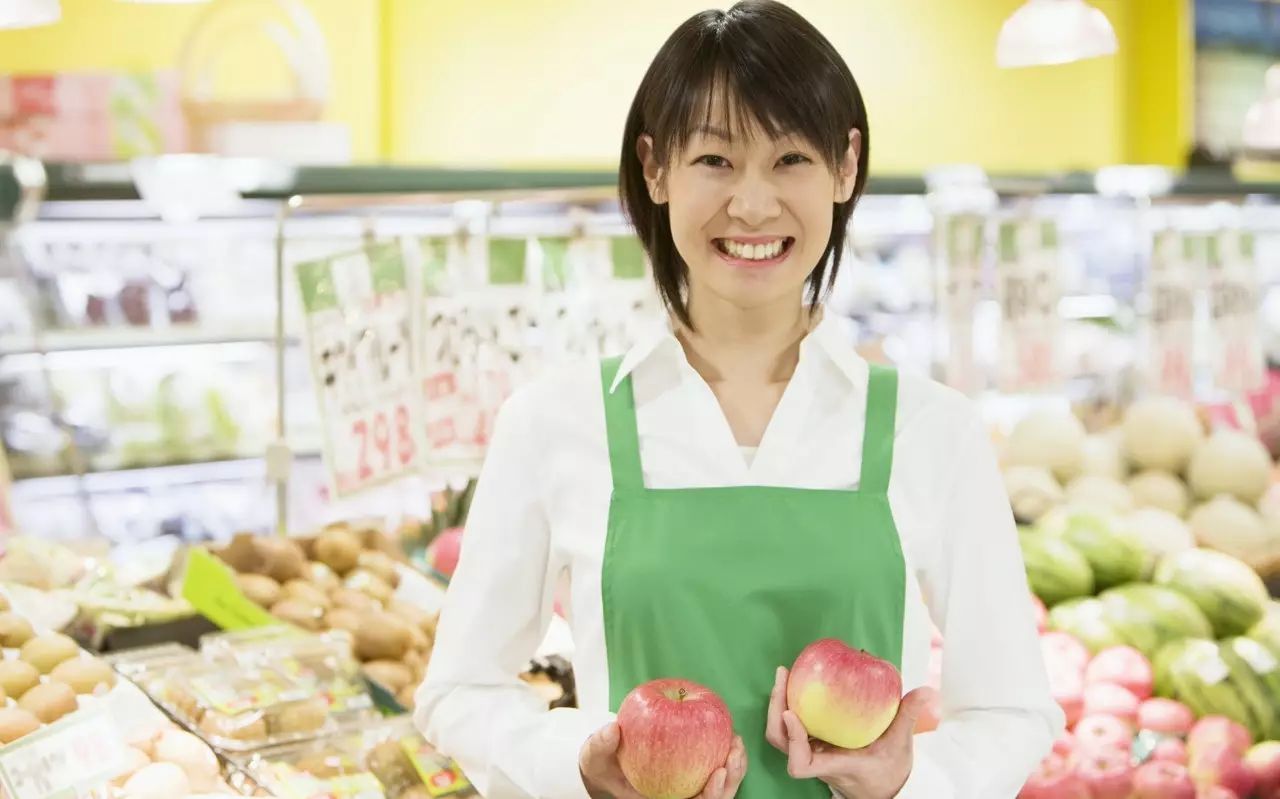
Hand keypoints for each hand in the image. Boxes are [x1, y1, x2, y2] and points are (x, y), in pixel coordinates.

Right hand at [579, 721, 747, 798]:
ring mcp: (687, 789)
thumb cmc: (602, 761)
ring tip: (738, 743)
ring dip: (735, 769)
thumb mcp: (595, 754)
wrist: (608, 760)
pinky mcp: (694, 775)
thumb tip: (612, 730)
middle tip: (735, 753)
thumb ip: (601, 744)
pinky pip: (717, 770)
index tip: (717, 773)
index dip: (709, 796)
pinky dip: (727, 757)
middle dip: (729, 781)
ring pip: (721, 789)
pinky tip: (732, 736)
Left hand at [766, 666, 934, 798]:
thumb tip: (927, 692)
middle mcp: (816, 759)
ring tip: (784, 674)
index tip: (792, 713)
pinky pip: (791, 725)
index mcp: (833, 764)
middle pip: (781, 741)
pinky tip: (796, 682)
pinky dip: (789, 704)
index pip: (801, 763)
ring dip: (778, 704)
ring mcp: (811, 752)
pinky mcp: (811, 743)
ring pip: (781, 734)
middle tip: (783, 676)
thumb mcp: (901, 744)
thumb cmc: (888, 770)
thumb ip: (908, 716)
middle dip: (776, 708)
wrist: (882, 789)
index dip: (793, 739)